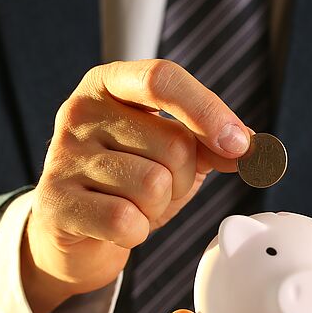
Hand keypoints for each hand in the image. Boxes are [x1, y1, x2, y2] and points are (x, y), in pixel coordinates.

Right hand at [22, 60, 251, 312]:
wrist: (76, 232)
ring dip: (158, 208)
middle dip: (182, 179)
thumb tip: (257, 148)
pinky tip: (118, 227)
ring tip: (134, 205)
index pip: (163, 80)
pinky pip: (126, 221)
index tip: (239, 144)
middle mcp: (81, 111)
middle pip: (172, 144)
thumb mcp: (173, 153)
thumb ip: (213, 142)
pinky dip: (135, 232)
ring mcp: (64, 155)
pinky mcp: (55, 201)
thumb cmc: (127, 183)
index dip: (208, 112)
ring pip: (153, 185)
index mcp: (110, 84)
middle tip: (159, 188)